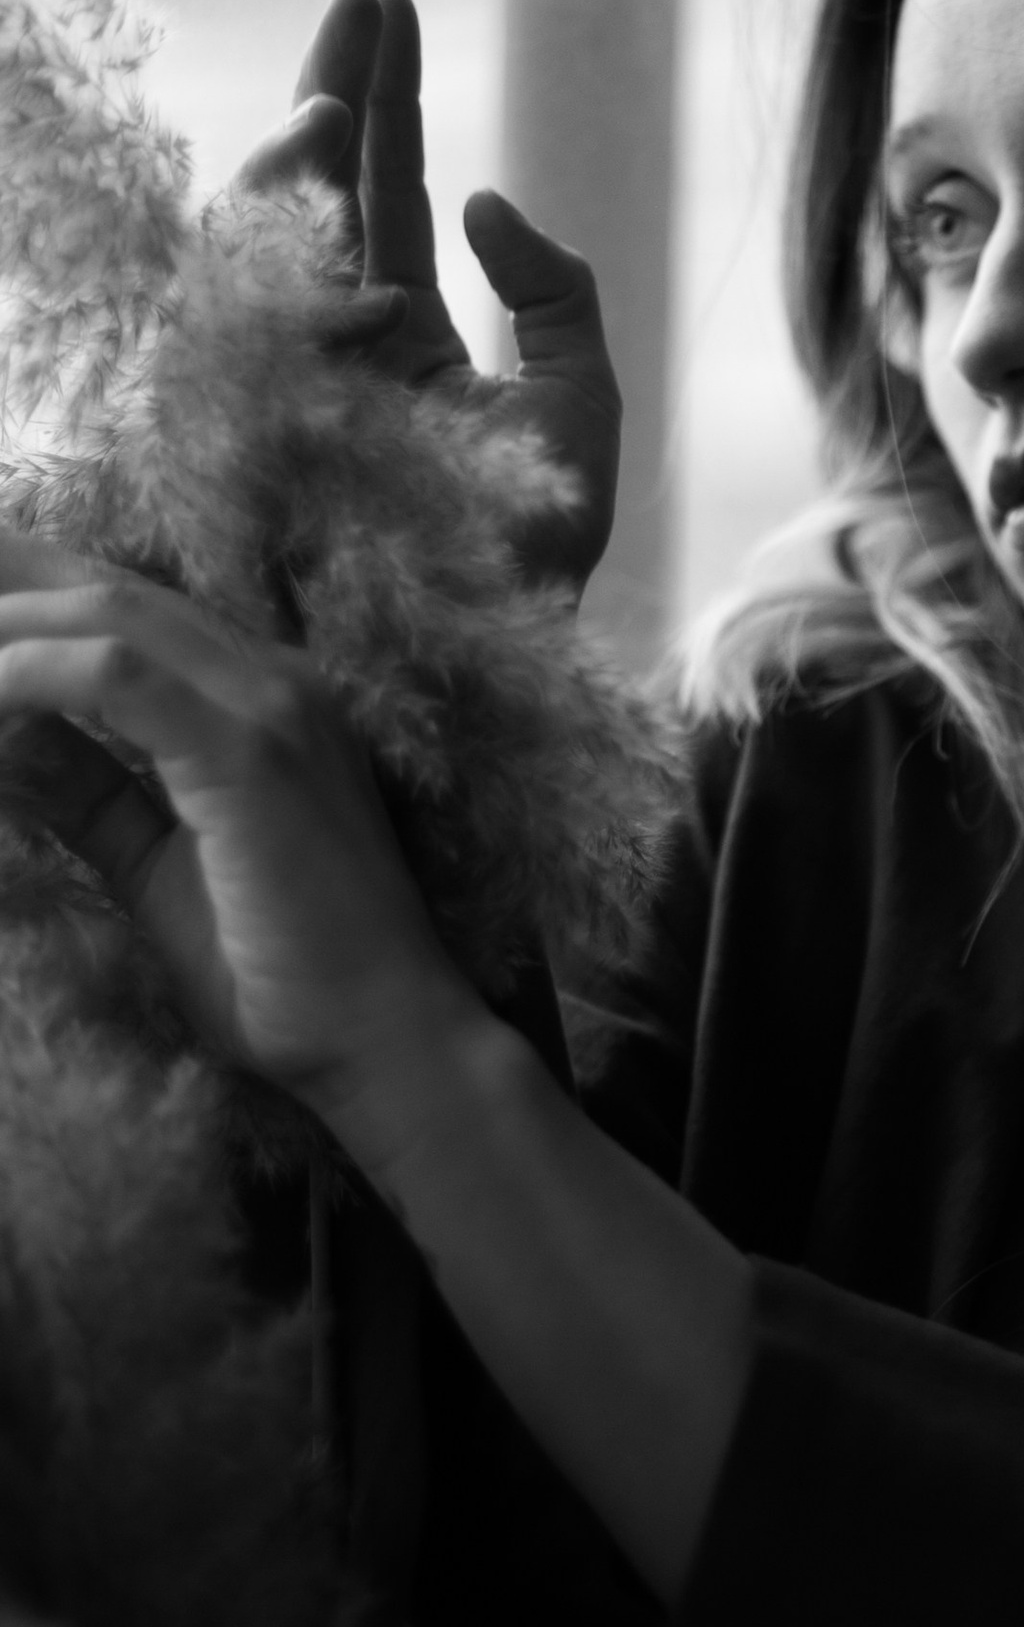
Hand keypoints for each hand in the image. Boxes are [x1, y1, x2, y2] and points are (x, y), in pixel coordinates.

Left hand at [0, 538, 475, 1112]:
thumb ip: (85, 793)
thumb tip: (2, 739)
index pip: (117, 602)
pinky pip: (113, 675)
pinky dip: (25, 678)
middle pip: (96, 582)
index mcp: (257, 694)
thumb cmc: (281, 977)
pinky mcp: (251, 752)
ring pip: (100, 611)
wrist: (382, 1044)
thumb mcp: (154, 868)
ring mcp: (269, 703)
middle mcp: (270, 674)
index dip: (18, 595)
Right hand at [236, 0, 622, 595]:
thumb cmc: (539, 546)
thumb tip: (486, 200)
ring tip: (341, 97)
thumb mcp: (582, 401)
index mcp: (402, 335)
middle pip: (318, 192)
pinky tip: (326, 199)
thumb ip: (555, 295)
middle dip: (333, 91)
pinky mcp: (264, 421)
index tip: (390, 6)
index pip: (382, 193)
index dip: (383, 98)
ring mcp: (295, 378)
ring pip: (263, 237)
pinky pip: (238, 317)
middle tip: (365, 3)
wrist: (504, 648)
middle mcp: (337, 345)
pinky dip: (276, 256)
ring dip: (293, 162)